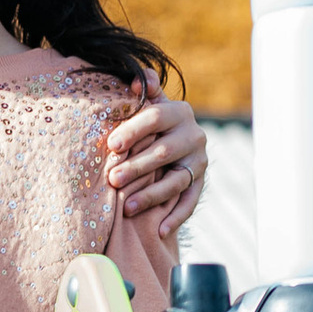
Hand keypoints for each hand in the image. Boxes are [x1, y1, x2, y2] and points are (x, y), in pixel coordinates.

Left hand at [104, 75, 205, 234]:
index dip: (133, 130)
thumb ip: (145, 91)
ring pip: (175, 181)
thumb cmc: (151, 123)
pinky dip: (176, 217)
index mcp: (179, 112)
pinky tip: (159, 231)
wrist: (176, 139)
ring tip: (127, 208)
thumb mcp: (149, 104)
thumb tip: (136, 80)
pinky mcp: (200, 182)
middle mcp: (194, 135)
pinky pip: (189, 202)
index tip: (112, 145)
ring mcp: (199, 161)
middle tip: (112, 180)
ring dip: (151, 196)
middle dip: (137, 167)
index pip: (156, 118)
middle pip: (163, 153)